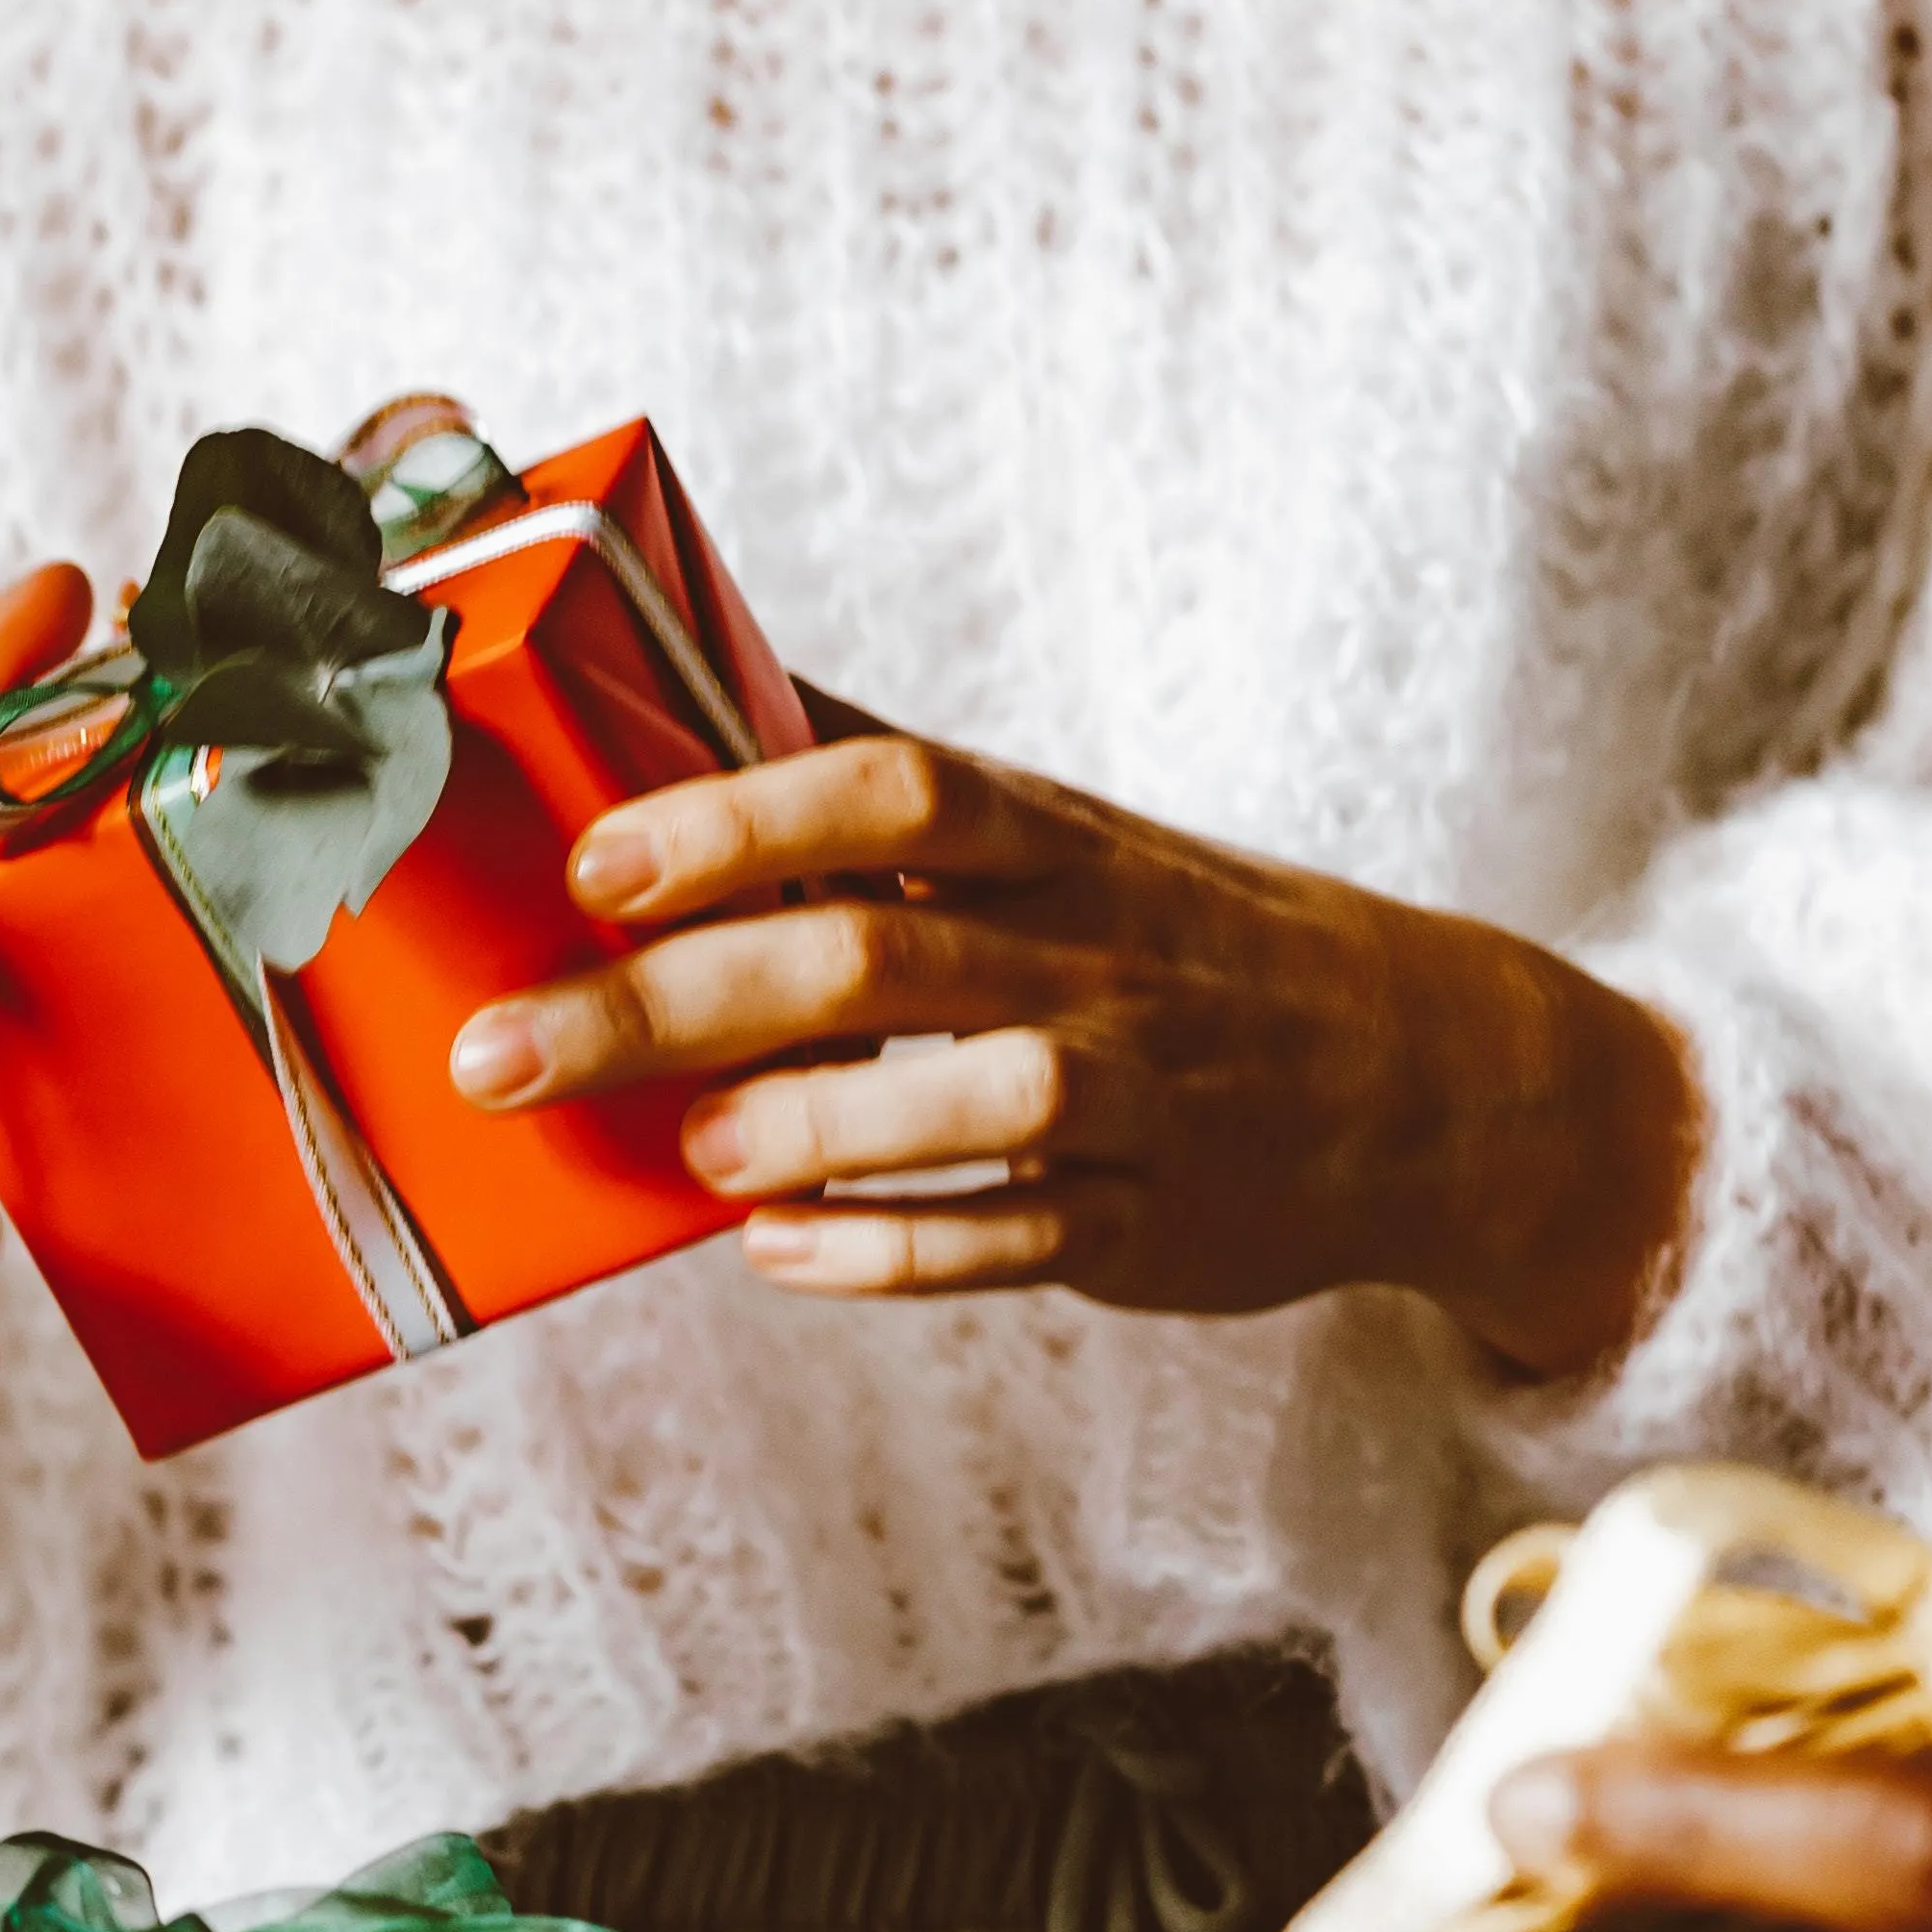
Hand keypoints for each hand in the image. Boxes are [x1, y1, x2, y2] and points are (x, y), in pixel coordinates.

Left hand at [438, 732, 1695, 1378]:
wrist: (1427, 1074)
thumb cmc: (1188, 932)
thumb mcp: (1059, 828)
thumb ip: (878, 772)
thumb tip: (682, 679)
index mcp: (1053, 840)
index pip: (893, 791)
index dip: (739, 817)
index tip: (594, 860)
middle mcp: (1092, 956)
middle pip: (876, 953)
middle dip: (674, 1000)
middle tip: (504, 1052)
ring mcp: (1130, 1095)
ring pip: (972, 1103)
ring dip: (812, 1126)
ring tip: (683, 1152)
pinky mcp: (1145, 1226)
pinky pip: (1015, 1243)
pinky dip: (889, 1252)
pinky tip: (775, 1249)